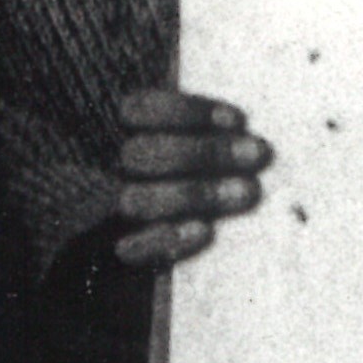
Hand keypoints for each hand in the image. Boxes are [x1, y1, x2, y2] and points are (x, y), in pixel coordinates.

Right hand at [105, 88, 264, 266]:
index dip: (189, 112)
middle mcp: (105, 168)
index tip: (238, 120)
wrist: (147, 254)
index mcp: (116, 131)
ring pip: (139, 199)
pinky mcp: (114, 253)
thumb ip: (207, 134)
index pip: (139, 109)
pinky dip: (169, 237)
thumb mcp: (192, 147)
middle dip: (205, 152)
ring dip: (197, 193)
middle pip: (142, 153)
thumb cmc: (190, 180)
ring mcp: (106, 211)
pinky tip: (204, 230)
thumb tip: (251, 138)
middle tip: (257, 153)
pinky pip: (131, 249)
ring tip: (247, 191)